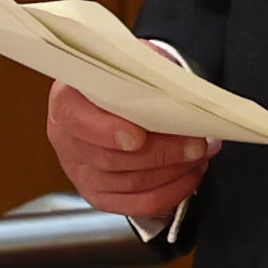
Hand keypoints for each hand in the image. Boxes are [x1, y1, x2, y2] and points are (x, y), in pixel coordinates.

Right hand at [46, 80, 211, 218]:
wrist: (114, 100)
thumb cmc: (120, 82)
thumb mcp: (128, 63)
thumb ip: (143, 68)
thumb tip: (173, 83)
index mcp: (67, 102)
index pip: (76, 119)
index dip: (108, 132)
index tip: (138, 137)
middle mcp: (68, 140)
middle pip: (112, 157)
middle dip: (163, 152)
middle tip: (197, 143)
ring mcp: (82, 172)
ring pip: (131, 182)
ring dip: (174, 171)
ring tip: (200, 154)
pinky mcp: (100, 195)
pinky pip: (137, 204)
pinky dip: (170, 193)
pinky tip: (189, 177)